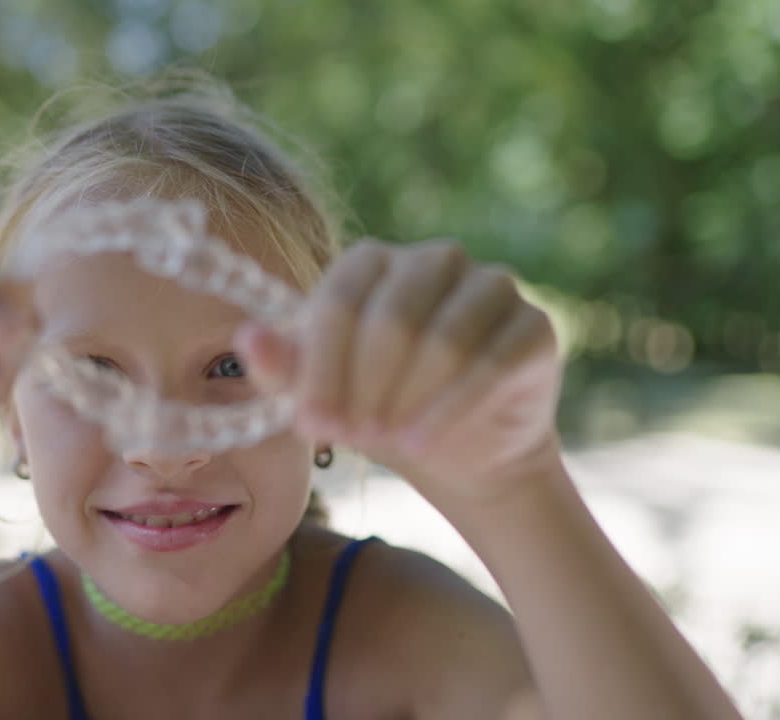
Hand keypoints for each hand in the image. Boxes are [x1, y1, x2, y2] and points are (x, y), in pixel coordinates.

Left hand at [237, 239, 562, 510]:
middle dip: (364, 384)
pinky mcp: (532, 325)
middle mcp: (435, 259)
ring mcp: (490, 285)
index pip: (340, 301)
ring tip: (387, 442)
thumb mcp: (321, 395)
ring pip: (445, 337)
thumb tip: (247, 338)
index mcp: (373, 261)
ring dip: (408, 397)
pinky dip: (452, 408)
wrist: (457, 450)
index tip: (310, 426)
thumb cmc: (376, 409)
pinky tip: (423, 443)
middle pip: (392, 316)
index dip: (322, 368)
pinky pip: (493, 362)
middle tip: (348, 436)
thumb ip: (282, 368)